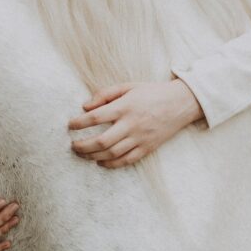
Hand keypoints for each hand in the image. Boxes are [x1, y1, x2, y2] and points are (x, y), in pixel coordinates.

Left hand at [68, 80, 202, 167]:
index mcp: (125, 107)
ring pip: (112, 153)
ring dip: (93, 156)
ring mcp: (140, 138)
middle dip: (82, 145)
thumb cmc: (151, 92)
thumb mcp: (128, 86)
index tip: (70, 125)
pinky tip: (100, 162)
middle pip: (101, 141)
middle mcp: (131, 124)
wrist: (180, 103)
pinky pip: (126, 160)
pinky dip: (111, 164)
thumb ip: (105, 94)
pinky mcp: (148, 148)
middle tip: (72, 145)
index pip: (95, 117)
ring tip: (82, 154)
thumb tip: (85, 106)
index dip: (79, 123)